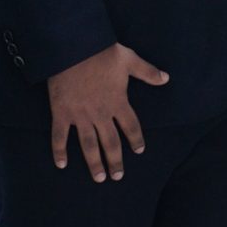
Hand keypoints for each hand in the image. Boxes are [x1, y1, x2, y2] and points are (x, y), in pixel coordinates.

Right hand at [47, 43, 167, 181]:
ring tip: (99, 178)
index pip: (131, 126)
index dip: (136, 139)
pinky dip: (59, 151)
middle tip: (118, 177)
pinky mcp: (61, 113)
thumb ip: (148, 72)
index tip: (139, 151)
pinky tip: (61, 164)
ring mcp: (80, 115)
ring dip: (94, 163)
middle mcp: (101, 114)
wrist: (73, 48)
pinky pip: (59, 136)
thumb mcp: (130, 60)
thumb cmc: (102, 53)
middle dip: (115, 161)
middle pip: (111, 143)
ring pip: (88, 145)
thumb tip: (166, 78)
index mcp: (119, 102)